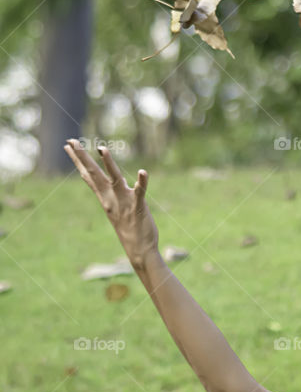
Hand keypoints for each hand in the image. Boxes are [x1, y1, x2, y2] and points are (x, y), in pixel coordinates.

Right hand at [64, 139, 159, 269]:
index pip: (88, 176)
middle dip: (82, 157)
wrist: (139, 250)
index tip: (68, 145)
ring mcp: (124, 202)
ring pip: (114, 179)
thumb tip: (100, 183)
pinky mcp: (138, 207)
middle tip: (72, 140)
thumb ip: (107, 194)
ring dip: (108, 164)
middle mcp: (110, 199)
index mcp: (105, 198)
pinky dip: (141, 182)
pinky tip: (143, 172)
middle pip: (94, 174)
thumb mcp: (113, 208)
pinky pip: (140, 193)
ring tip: (102, 148)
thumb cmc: (128, 228)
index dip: (78, 160)